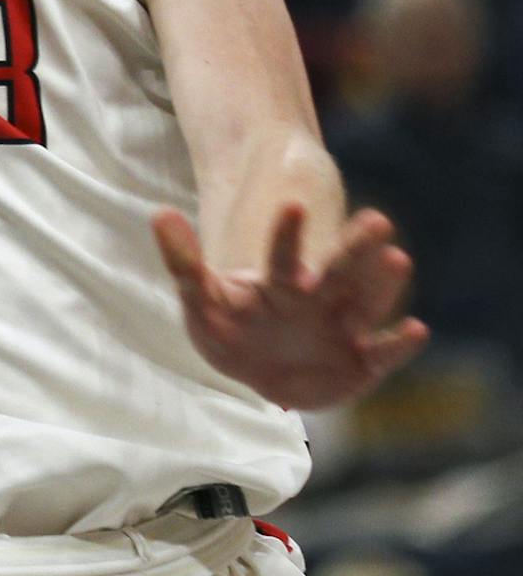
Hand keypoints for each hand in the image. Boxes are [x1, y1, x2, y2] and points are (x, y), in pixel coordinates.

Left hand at [153, 202, 426, 409]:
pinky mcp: (361, 363)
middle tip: (377, 218)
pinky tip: (417, 329)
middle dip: (355, 248)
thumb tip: (159, 212)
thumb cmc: (229, 328)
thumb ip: (182, 260)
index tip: (291, 204)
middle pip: (337, 271)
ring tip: (397, 258)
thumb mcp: (199, 298)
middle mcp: (318, 299)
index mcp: (279, 282)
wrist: (256, 370)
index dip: (286, 234)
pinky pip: (383, 353)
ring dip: (381, 284)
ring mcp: (342, 329)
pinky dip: (399, 344)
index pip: (282, 255)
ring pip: (365, 303)